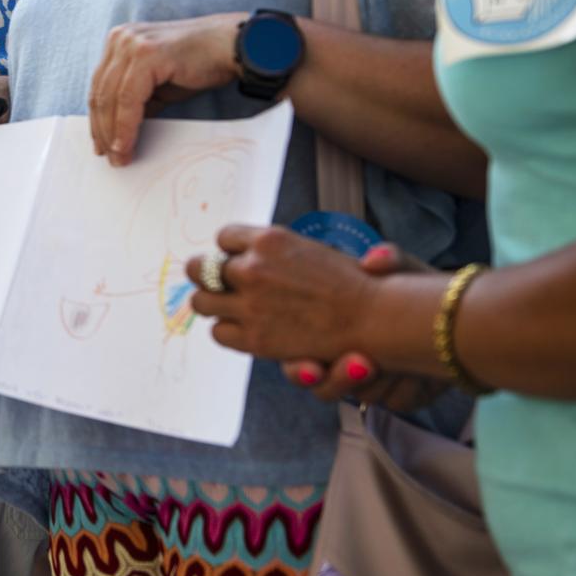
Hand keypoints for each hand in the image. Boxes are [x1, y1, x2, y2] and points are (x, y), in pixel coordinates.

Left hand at [88, 13, 245, 166]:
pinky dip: (125, 126)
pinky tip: (126, 144)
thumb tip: (118, 132)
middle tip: (110, 158)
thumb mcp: (159, 85)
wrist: (234, 47)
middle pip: (100, 92)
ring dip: (112, 133)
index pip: (100, 86)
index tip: (101, 145)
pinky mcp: (146, 54)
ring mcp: (132, 43)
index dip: (98, 119)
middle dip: (102, 130)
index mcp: (119, 41)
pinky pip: (127, 99)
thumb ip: (136, 101)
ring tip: (119, 157)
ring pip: (110, 97)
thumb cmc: (200, 64)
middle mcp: (120, 38)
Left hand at [187, 225, 403, 360]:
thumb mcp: (310, 250)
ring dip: (212, 303)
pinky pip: (219, 332)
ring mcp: (251, 304)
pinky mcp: (255, 337)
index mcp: (269, 239)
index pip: (224, 238)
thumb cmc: (350, 283)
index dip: (231, 251)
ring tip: (228, 307)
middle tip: (220, 284)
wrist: (375, 318)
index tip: (240, 259)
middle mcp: (253, 268)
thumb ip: (276, 250)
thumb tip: (247, 251)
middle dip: (208, 275)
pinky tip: (245, 327)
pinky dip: (228, 330)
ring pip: (201, 302)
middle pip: (200, 268)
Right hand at [278, 245, 442, 406]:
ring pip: (361, 396)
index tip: (313, 367)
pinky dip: (404, 387)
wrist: (455, 316)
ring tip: (384, 365)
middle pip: (321, 387)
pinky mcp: (400, 394)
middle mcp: (343, 360)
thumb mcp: (402, 268)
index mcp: (327, 331)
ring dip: (372, 384)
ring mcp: (371, 381)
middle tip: (361, 365)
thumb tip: (374, 259)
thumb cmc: (415, 288)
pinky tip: (418, 370)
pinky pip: (394, 400)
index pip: (295, 355)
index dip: (299, 367)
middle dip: (337, 381)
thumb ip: (389, 259)